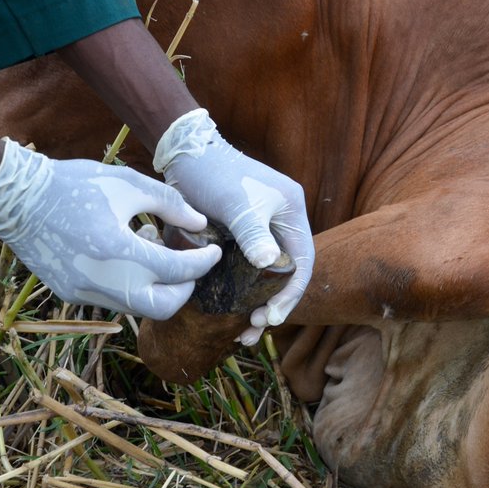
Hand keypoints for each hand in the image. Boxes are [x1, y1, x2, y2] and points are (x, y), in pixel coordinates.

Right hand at [0, 139, 221, 319]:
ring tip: (154, 251)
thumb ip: (170, 205)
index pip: (179, 272)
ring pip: (137, 307)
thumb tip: (200, 224)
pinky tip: (127, 256)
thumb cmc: (75, 184)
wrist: (15, 199)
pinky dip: (131, 286)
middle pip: (163, 307)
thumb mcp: (129, 184)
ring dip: (156, 287)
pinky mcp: (70, 293)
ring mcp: (85, 292)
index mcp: (121, 252)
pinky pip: (113, 300)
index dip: (204, 263)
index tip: (214, 251)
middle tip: (191, 263)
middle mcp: (104, 281)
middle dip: (185, 288)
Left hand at [154, 109, 314, 343]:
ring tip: (242, 332)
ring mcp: (263, 229)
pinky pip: (249, 271)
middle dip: (274, 305)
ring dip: (258, 304)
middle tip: (253, 329)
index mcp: (293, 212)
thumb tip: (269, 263)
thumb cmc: (214, 175)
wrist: (186, 155)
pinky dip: (243, 293)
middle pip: (287, 273)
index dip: (290, 293)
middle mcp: (282, 222)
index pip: (302, 261)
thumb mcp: (236, 204)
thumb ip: (253, 232)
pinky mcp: (242, 236)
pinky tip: (231, 312)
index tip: (269, 318)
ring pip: (268, 276)